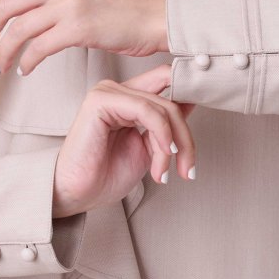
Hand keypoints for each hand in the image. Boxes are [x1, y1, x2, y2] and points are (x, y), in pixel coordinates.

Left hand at [0, 0, 168, 75]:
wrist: (155, 15)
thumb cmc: (123, 5)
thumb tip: (20, 1)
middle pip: (4, 3)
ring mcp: (68, 3)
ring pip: (17, 28)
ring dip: (4, 50)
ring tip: (3, 63)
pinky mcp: (78, 28)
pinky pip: (38, 48)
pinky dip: (25, 61)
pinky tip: (25, 69)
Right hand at [52, 64, 195, 217]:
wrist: (79, 194)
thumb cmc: (108, 175)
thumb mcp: (152, 148)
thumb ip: (168, 125)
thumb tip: (194, 101)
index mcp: (129, 97)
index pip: (170, 84)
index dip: (191, 105)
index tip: (199, 138)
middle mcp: (119, 90)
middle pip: (173, 95)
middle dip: (186, 137)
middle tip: (188, 169)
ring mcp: (109, 92)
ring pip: (164, 106)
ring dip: (173, 144)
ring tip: (165, 172)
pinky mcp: (100, 100)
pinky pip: (146, 110)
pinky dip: (161, 137)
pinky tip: (159, 160)